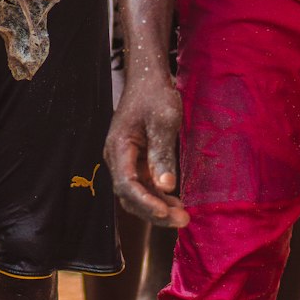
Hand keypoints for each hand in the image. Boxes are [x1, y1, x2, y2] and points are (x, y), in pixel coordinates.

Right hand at [105, 75, 188, 226]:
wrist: (148, 79)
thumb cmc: (155, 95)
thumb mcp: (163, 122)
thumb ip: (162, 154)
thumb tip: (165, 186)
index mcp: (118, 148)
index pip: (126, 184)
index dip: (145, 201)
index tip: (165, 212)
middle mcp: (117, 159)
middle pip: (130, 195)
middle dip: (154, 211)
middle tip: (182, 220)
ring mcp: (126, 162)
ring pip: (136, 194)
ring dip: (157, 208)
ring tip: (182, 216)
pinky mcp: (136, 162)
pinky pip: (143, 186)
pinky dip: (158, 197)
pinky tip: (176, 202)